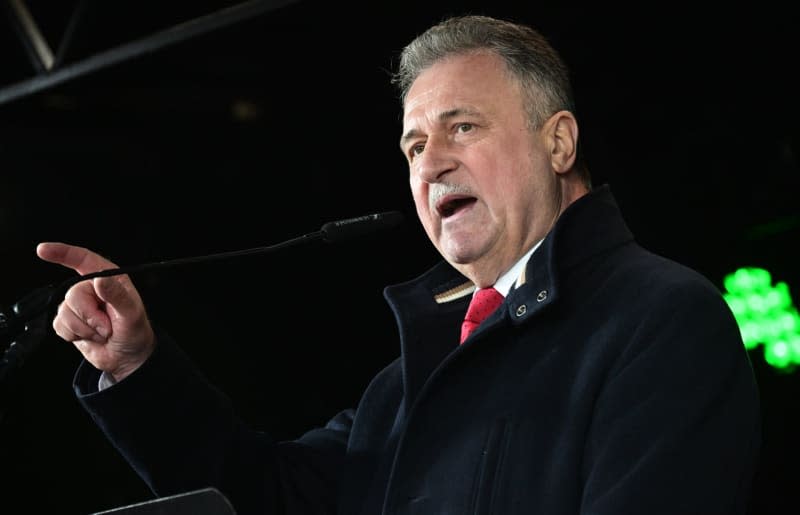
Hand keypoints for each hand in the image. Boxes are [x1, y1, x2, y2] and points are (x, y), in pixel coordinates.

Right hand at [36, 242, 154, 381]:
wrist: (127, 357)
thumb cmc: (135, 332)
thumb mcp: (132, 314)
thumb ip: (116, 295)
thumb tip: (99, 279)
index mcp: (110, 278)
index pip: (83, 259)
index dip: (63, 252)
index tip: (43, 250)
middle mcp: (92, 288)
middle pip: (73, 294)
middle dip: (89, 316)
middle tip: (107, 327)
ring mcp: (79, 305)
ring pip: (64, 311)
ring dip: (84, 328)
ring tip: (102, 332)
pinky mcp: (69, 321)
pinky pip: (58, 325)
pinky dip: (74, 335)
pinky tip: (91, 336)